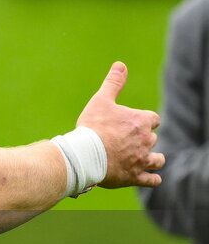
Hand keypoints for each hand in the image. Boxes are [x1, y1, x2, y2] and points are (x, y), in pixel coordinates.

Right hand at [78, 62, 163, 187]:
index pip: (153, 119)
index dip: (144, 121)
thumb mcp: (101, 101)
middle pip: (152, 139)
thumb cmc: (92, 126)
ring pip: (158, 160)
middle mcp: (146, 141)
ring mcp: (142, 160)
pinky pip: (152, 180)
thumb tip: (120, 64)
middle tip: (127, 141)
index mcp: (141, 122)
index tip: (134, 123)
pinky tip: (148, 177)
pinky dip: (151, 178)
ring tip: (142, 158)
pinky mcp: (136, 176)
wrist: (85, 154)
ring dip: (153, 159)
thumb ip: (113, 83)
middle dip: (143, 140)